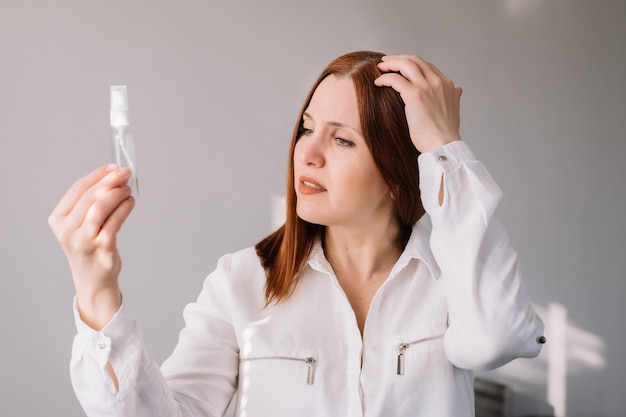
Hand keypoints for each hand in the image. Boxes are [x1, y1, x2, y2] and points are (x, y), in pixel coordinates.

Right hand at [48, 164, 134, 328]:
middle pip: (90, 196)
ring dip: (117, 193)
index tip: (113, 167)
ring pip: (100, 207)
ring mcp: (84, 241)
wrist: (92, 279)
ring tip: (128, 189)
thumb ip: (92, 201)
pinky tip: (131, 202)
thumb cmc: (89, 246)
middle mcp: (67, 230)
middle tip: (126, 173)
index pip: (77, 189)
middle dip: (110, 181)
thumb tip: (114, 175)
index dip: (97, 175)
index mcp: (58, 220)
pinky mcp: (102, 248)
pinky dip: (125, 208)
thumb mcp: (81, 223)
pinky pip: (115, 222)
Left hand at [374, 55, 461, 152]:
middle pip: (415, 60)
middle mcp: (437, 81)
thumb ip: (454, 97)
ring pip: (405, 64)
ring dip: (390, 63)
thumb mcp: (454, 110)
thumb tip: (458, 90)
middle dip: (398, 58)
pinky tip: (379, 82)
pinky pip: (395, 79)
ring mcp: (426, 86)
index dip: (410, 64)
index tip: (399, 67)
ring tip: (380, 68)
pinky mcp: (414, 95)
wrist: (443, 145)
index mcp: (446, 84)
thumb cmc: (445, 133)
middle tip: (385, 62)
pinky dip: (385, 78)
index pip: (426, 66)